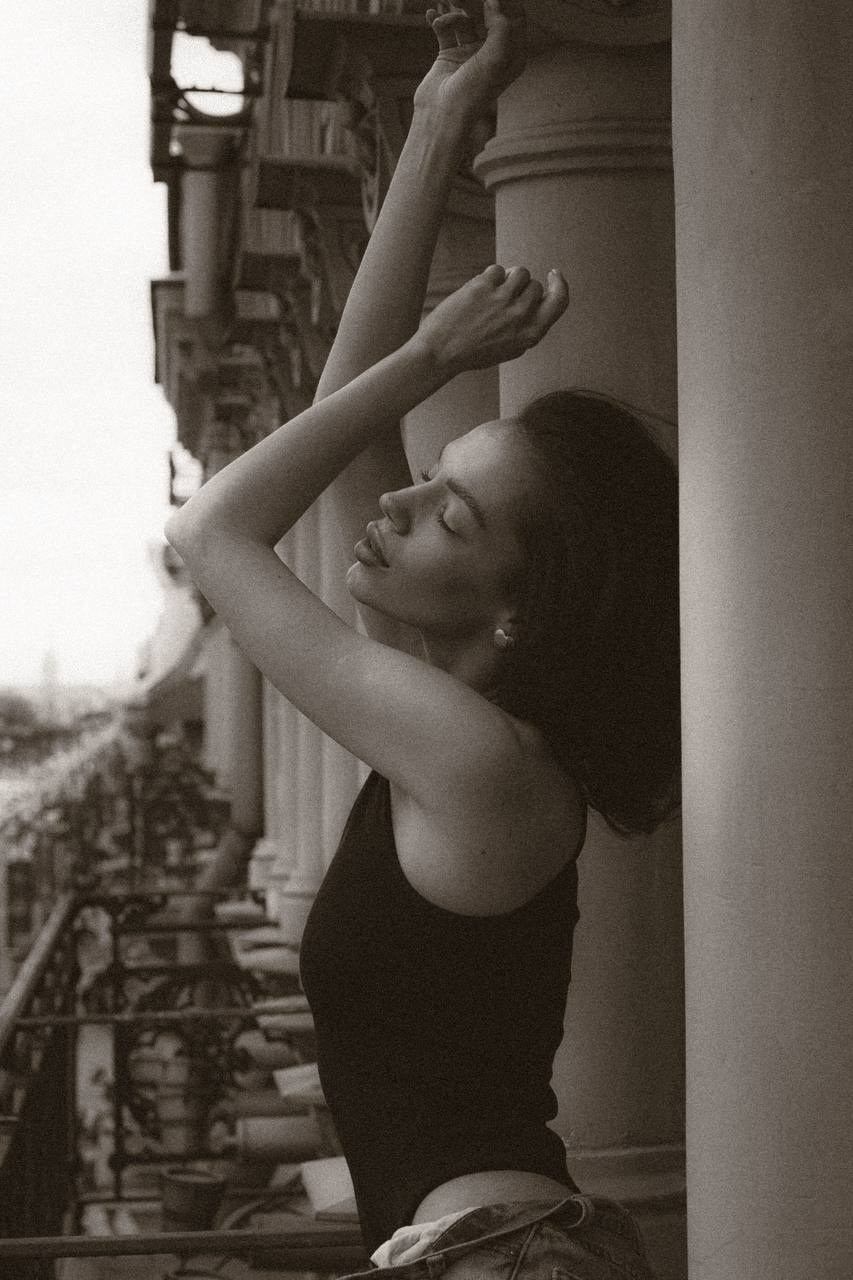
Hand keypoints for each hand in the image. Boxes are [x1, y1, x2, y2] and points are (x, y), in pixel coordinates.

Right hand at [413, 0, 525, 122]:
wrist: (441, 117)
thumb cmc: (472, 93)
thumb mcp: (496, 59)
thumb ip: (501, 26)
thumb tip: (493, 1)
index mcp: (511, 55)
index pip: (515, 17)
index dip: (503, 4)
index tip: (488, 0)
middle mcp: (492, 53)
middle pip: (488, 14)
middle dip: (475, 3)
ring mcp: (470, 53)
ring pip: (465, 18)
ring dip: (454, 12)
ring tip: (444, 8)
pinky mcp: (449, 55)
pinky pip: (445, 29)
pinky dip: (439, 19)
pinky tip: (431, 15)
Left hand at [414, 264, 569, 375]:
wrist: (440, 353)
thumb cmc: (473, 353)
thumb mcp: (509, 348)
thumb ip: (527, 326)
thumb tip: (538, 297)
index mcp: (530, 335)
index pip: (560, 301)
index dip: (560, 284)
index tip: (554, 274)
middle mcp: (520, 316)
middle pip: (535, 286)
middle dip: (522, 288)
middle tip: (502, 298)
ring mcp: (502, 300)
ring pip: (519, 272)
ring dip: (508, 277)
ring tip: (491, 292)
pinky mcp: (484, 287)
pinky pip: (497, 270)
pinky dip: (488, 277)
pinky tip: (476, 293)